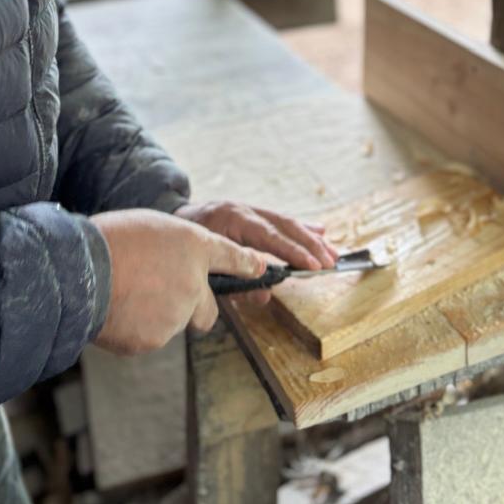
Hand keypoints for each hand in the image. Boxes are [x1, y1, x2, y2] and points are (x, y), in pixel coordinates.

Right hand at [90, 208, 265, 354]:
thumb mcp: (150, 226)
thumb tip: (177, 267)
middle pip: (209, 310)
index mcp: (194, 246)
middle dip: (195, 310)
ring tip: (124, 294)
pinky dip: (134, 329)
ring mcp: (178, 314)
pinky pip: (147, 337)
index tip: (262, 268)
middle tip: (164, 297)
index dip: (248, 264)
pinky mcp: (156, 339)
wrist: (83, 272)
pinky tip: (116, 311)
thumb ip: (173, 249)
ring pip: (172, 322)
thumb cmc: (109, 240)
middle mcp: (195, 283)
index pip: (231, 256)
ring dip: (154, 315)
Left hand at [173, 200, 339, 307]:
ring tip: (332, 253)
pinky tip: (320, 232)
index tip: (312, 266)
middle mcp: (243, 210)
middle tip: (329, 263)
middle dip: (309, 246)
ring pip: (286, 222)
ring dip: (311, 238)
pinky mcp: (252, 212)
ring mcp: (248, 209)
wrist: (171, 219)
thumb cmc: (185, 248)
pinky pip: (280, 219)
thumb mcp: (205, 269)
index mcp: (231, 220)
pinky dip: (301, 227)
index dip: (292, 252)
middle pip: (283, 226)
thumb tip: (266, 294)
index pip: (268, 237)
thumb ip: (235, 283)